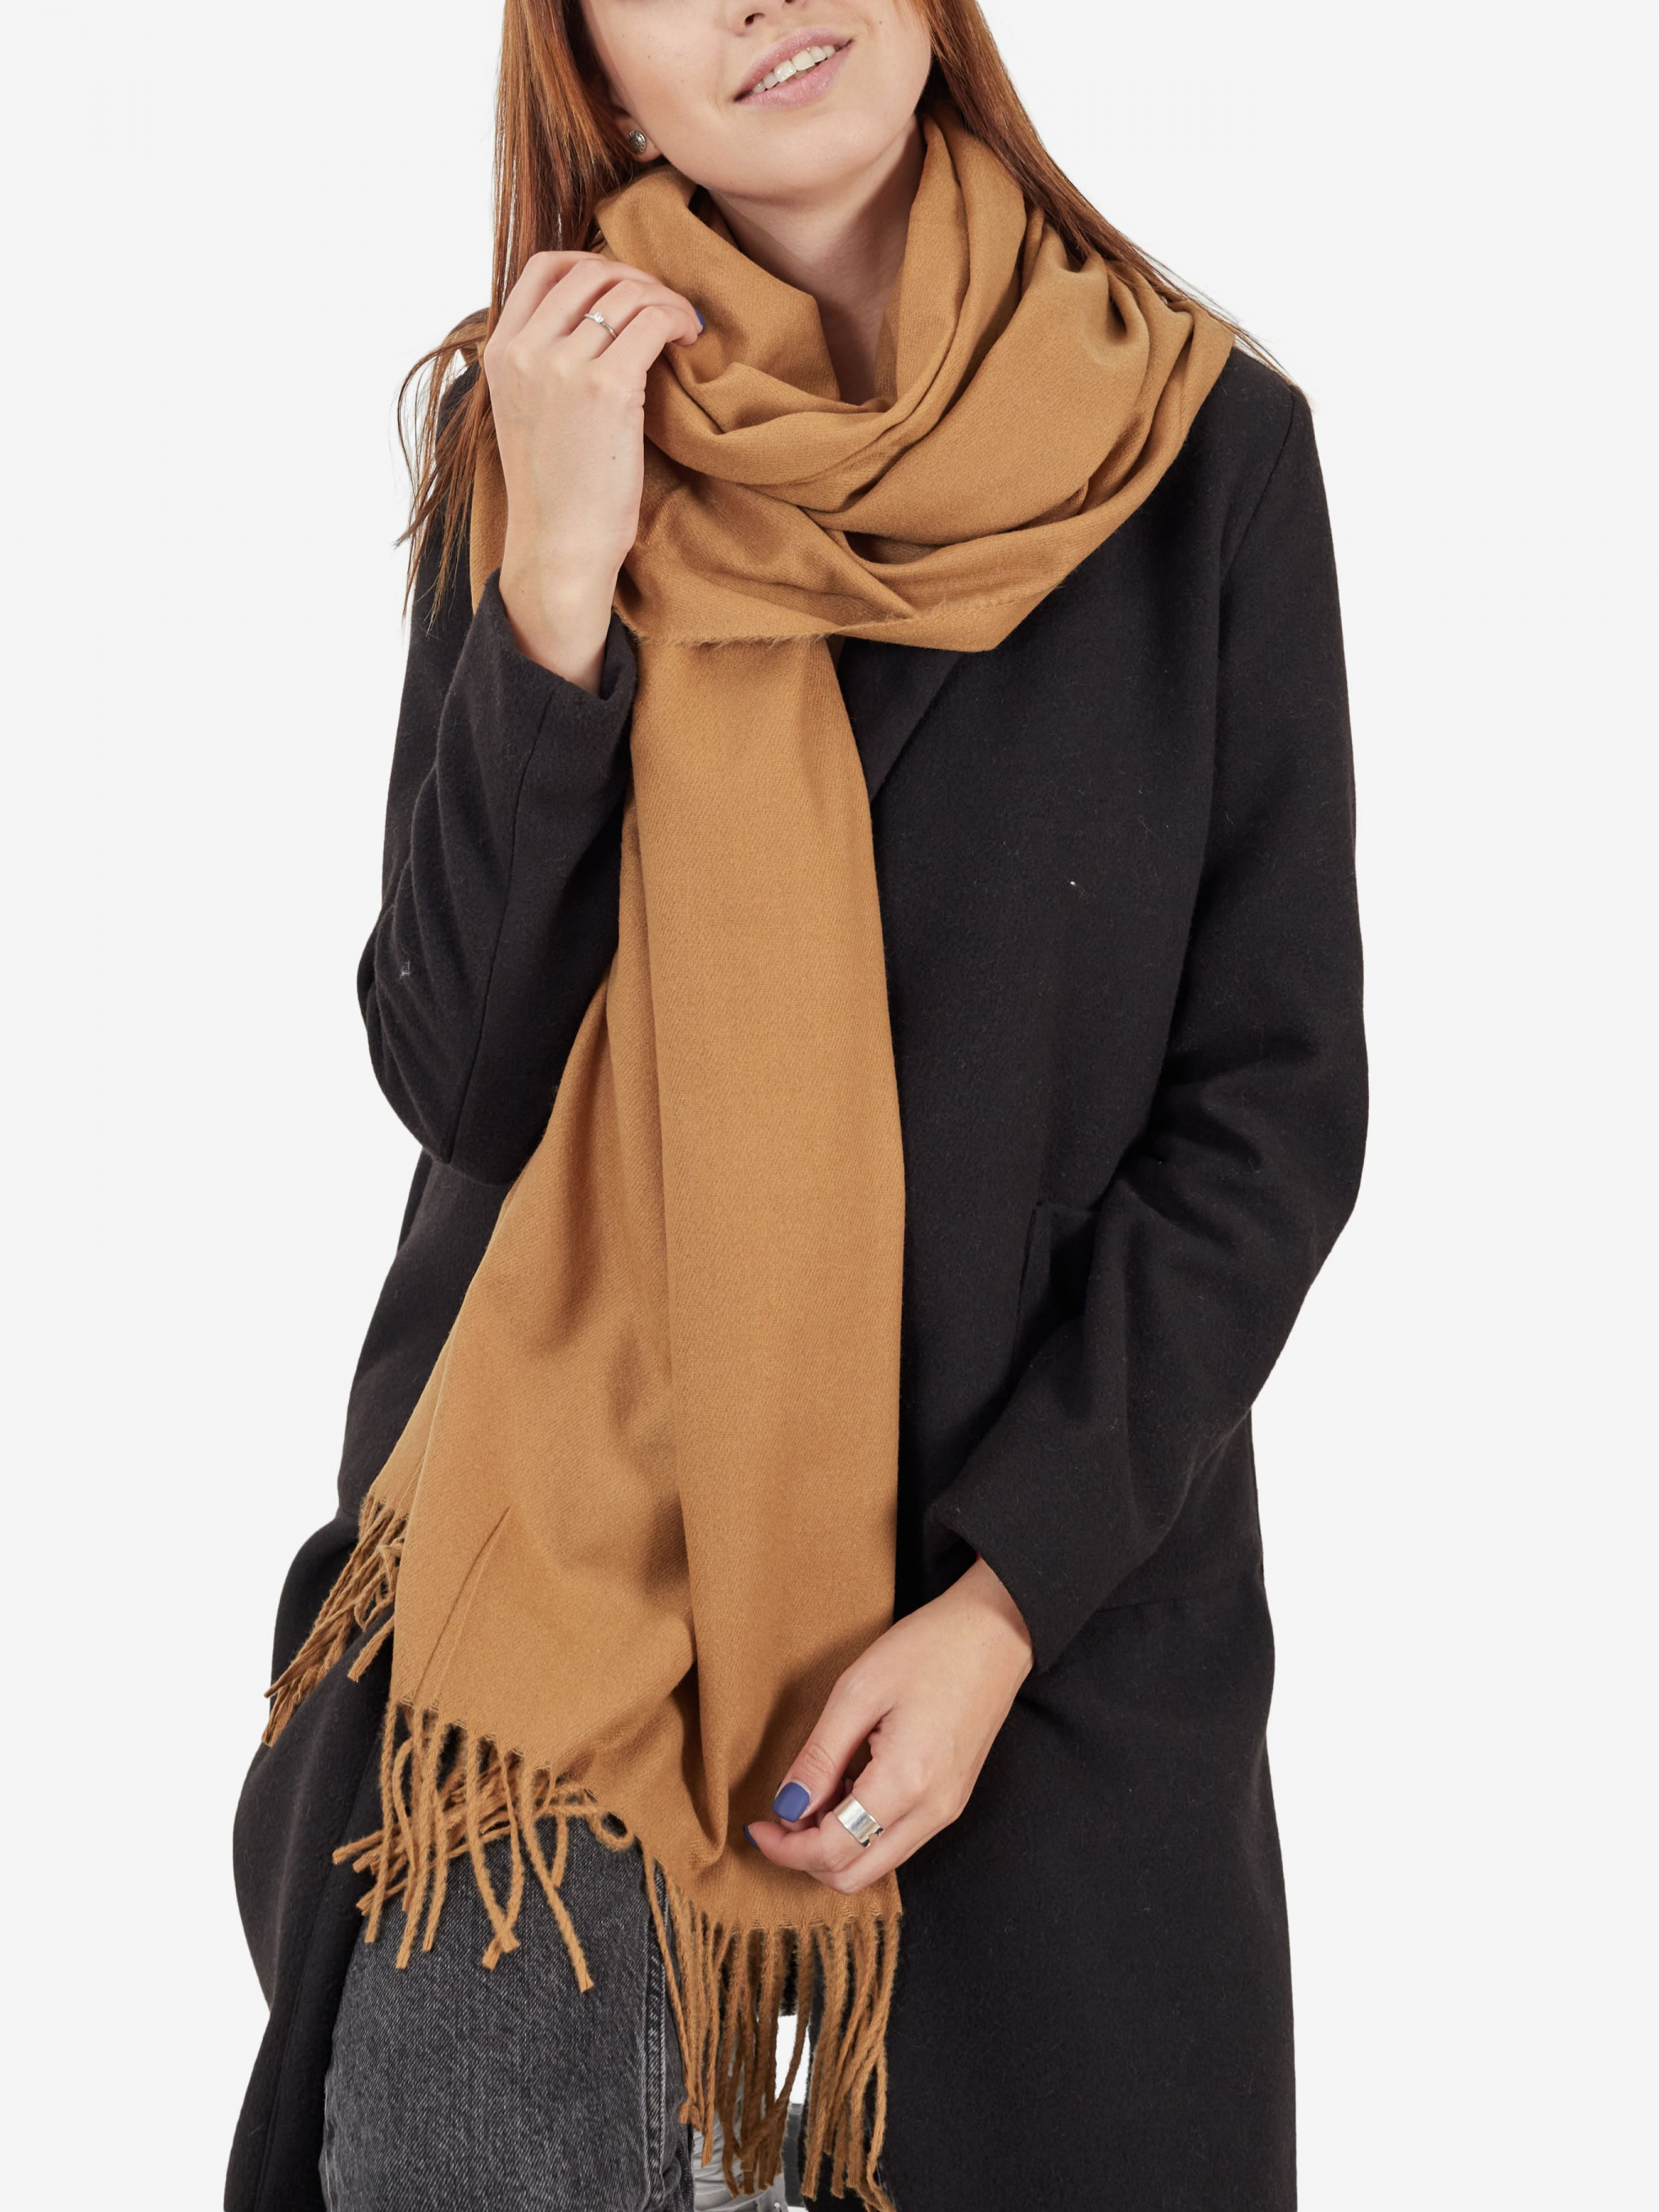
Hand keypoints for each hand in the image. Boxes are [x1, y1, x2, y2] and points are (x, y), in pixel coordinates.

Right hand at [481, 250, 701, 691]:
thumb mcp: (529, 413)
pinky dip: (677, 320)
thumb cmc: (556, 491)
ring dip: (665, 300)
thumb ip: (544, 363)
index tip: (626, 290)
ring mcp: (562, 366)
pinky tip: (689, 340)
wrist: (559, 547)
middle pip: (591, 272)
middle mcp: (526, 350)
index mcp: (500, 352)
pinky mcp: (606, 388)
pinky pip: (652, 322)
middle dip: (638, 280)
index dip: (594, 264)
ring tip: (683, 328)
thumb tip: (595, 320)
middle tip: (666, 310)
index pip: (545, 267)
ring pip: (626, 292)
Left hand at [745, 1557, 1033, 1894]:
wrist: (997, 1632)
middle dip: (806, 1858)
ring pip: (877, 1863)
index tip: (757, 1825)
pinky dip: (861, 1830)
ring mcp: (947, 1809)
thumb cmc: (931, 1647)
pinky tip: (847, 1786)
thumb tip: (787, 1807)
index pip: (833, 1851)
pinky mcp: (952, 1799)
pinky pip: (897, 1839)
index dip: (785, 1848)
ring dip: (834, 1845)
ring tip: (813, 1793)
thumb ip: (820, 1757)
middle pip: (855, 1876)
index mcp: (906, 1783)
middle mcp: (932, 1811)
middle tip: (780, 1818)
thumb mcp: (858, 1691)